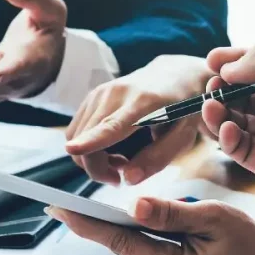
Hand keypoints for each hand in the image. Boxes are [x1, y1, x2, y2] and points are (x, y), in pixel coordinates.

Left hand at [48, 198, 254, 254]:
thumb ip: (168, 213)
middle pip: (127, 247)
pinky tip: (178, 236)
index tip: (57, 207)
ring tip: (183, 224)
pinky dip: (154, 245)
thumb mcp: (214, 218)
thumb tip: (131, 205)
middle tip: (144, 200)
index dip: (85, 222)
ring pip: (137, 254)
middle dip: (128, 221)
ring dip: (145, 233)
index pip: (119, 241)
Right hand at [64, 55, 212, 184]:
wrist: (175, 75)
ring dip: (93, 158)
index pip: (112, 125)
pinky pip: (77, 131)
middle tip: (121, 177)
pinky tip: (111, 148)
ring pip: (77, 138)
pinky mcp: (92, 96)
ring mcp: (101, 92)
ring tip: (121, 160)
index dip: (92, 140)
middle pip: (88, 139)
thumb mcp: (183, 137)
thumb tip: (128, 180)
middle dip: (97, 169)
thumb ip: (157, 159)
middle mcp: (117, 93)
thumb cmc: (183, 110)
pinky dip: (88, 147)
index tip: (72, 149)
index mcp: (144, 103)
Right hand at [202, 44, 254, 207]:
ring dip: (219, 114)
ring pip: (236, 123)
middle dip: (222, 90)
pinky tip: (226, 130)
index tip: (211, 61)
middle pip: (241, 96)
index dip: (232, 63)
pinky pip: (241, 150)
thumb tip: (228, 67)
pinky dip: (228, 139)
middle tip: (211, 87)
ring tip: (210, 108)